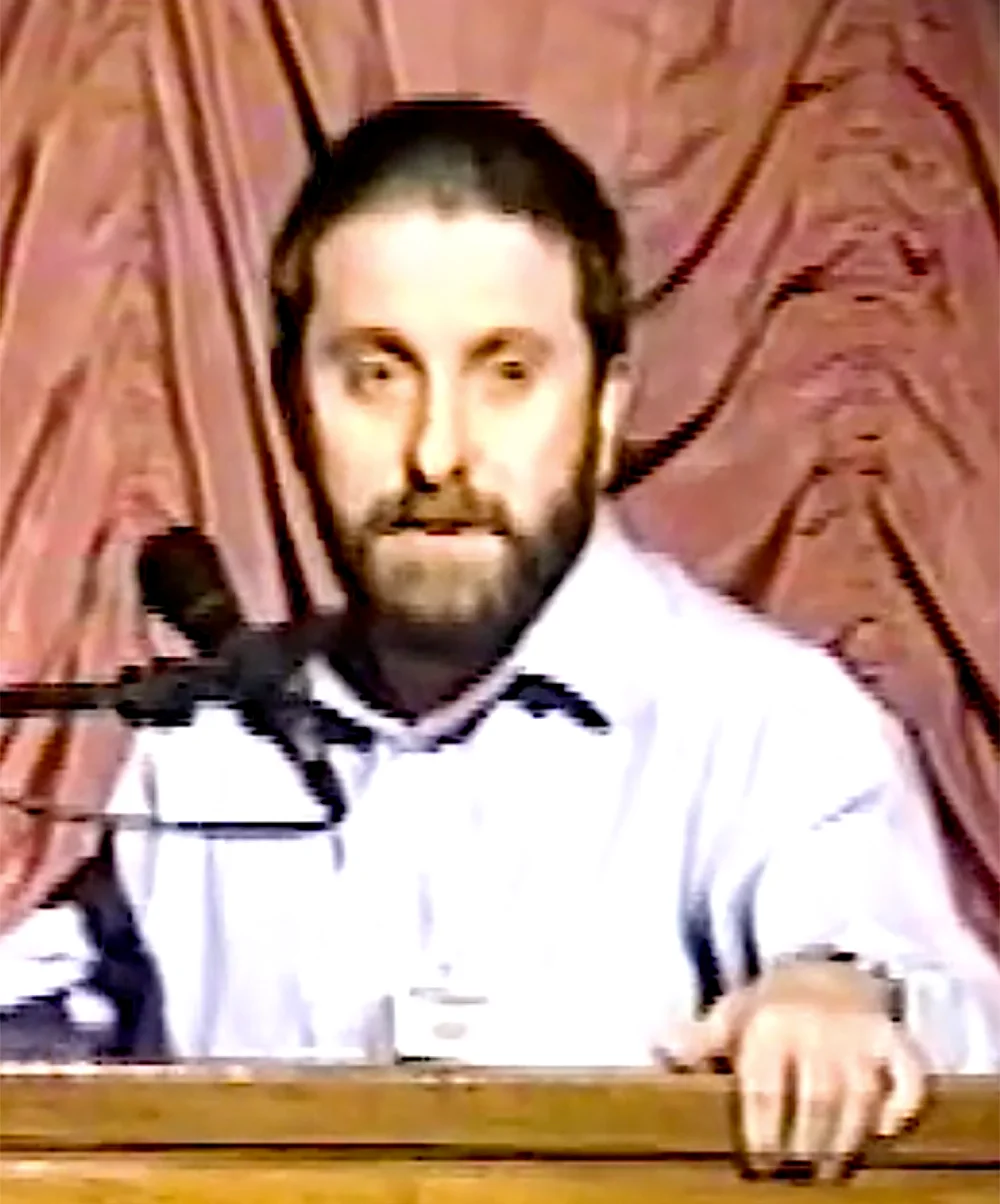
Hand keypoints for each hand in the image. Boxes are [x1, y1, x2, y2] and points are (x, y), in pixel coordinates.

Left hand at [657, 960, 926, 1180]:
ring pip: (858, 1097)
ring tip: (830, 1169)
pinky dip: (903, 1103)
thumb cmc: (772, 1005)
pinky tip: (885, 1132)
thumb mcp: (731, 1014)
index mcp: (768, 1024)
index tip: (761, 1167)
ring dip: (845, 1140)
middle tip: (798, 1175)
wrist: (826, 966)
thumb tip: (660, 1047)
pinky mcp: (892, 1037)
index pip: (764, 1091)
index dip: (762, 1135)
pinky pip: (909, 1074)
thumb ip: (699, 1038)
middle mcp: (814, 1028)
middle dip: (805, 1146)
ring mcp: (857, 1033)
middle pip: (814, 1102)